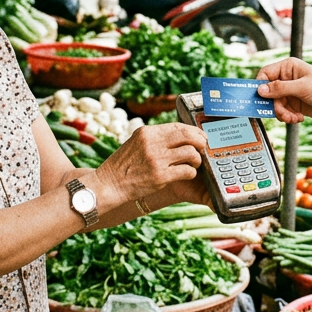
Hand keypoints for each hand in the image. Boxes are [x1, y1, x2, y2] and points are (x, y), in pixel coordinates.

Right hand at [89, 123, 205, 207]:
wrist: (109, 185)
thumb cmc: (124, 165)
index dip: (193, 131)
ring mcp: (157, 160)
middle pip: (188, 136)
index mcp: (147, 132)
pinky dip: (191, 173)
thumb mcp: (136, 143)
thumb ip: (155, 137)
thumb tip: (181, 134)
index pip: (178, 126)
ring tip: (193, 164)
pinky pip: (187, 171)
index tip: (200, 136)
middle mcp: (152, 143)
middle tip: (203, 148)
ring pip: (191, 153)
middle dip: (200, 142)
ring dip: (196, 160)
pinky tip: (187, 174)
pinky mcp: (160, 177)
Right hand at [256, 57, 311, 123]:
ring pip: (275, 105)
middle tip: (283, 114)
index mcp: (288, 67)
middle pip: (268, 93)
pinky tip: (298, 118)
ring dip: (282, 114)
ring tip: (294, 118)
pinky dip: (288, 117)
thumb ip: (280, 88)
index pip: (265, 74)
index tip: (260, 99)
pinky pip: (282, 112)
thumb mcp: (302, 88)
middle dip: (275, 106)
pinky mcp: (294, 104)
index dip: (260, 86)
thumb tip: (260, 90)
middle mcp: (287, 78)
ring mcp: (290, 92)